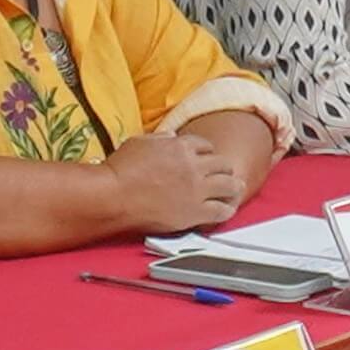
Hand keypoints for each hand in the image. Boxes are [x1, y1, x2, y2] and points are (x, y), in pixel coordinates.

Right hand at [106, 133, 245, 233]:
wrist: (113, 196)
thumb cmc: (119, 169)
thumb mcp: (140, 142)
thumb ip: (160, 139)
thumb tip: (172, 137)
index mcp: (181, 146)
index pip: (205, 146)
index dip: (207, 153)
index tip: (206, 159)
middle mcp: (194, 166)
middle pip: (222, 164)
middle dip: (223, 168)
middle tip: (225, 174)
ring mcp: (197, 190)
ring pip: (230, 185)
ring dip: (234, 187)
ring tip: (236, 189)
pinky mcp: (195, 212)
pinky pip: (222, 211)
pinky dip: (227, 210)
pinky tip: (227, 210)